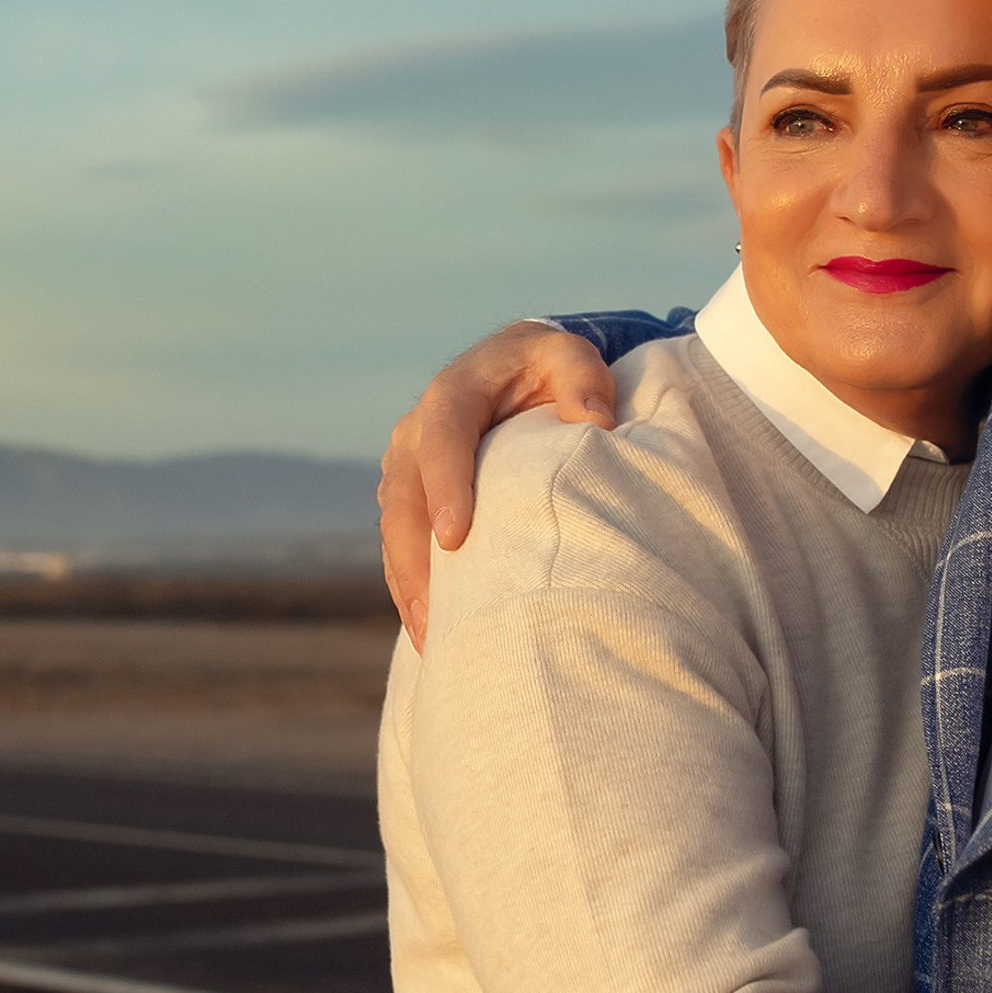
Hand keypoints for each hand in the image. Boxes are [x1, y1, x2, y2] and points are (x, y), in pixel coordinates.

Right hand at [378, 324, 616, 644]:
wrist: (513, 366)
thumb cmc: (547, 366)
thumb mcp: (570, 356)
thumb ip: (584, 379)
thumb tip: (596, 420)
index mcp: (452, 395)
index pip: (442, 441)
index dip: (445, 487)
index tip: (454, 537)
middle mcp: (415, 432)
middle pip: (404, 498)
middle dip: (415, 556)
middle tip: (437, 613)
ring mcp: (405, 467)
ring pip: (394, 528)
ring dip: (407, 582)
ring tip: (431, 636)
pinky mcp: (409, 497)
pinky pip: (398, 544)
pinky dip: (407, 586)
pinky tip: (426, 632)